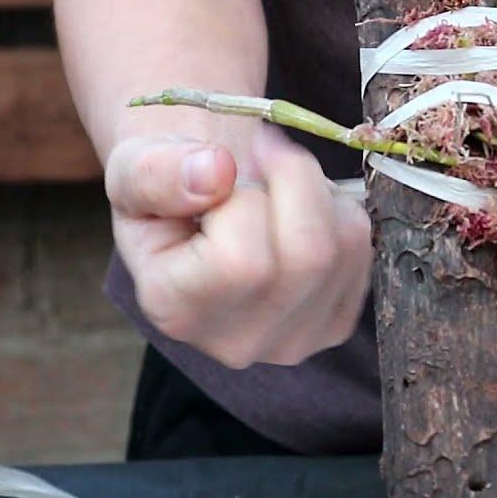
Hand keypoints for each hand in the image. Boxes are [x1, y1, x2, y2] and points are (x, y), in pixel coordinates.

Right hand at [103, 125, 372, 368]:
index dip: (243, 196)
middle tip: (263, 153)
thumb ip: (159, 171)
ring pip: (341, 247)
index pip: (240, 261)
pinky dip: (340, 210)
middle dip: (294, 181)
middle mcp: (236, 344)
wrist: (196, 196)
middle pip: (306, 255)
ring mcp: (293, 343)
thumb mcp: (135, 164)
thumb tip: (214, 173)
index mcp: (175, 311)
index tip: (225, 164)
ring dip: (318, 191)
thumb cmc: (165, 182)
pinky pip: (361, 250)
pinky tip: (300, 207)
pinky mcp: (334, 325)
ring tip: (276, 181)